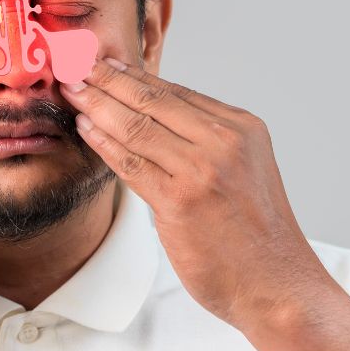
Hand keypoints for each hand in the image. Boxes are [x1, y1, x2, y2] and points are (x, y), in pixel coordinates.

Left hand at [60, 56, 333, 331]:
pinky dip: (103, 143)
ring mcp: (202, 170)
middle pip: (152, 100)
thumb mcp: (243, 171)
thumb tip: (154, 118)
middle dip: (108, 80)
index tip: (104, 63)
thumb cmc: (256, 237)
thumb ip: (205, 143)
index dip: (134, 75)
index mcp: (242, 128)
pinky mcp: (180, 201)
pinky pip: (130, 163)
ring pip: (136, 126)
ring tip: (71, 90)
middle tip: (75, 65)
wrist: (278, 287)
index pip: (176, 91)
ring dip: (97, 105)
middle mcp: (225, 142)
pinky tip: (84, 129)